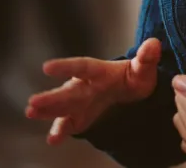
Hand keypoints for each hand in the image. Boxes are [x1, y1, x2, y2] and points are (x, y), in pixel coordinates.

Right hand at [26, 38, 161, 144]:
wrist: (129, 89)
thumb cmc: (134, 76)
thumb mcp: (144, 68)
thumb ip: (147, 58)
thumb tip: (154, 44)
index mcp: (98, 71)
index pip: (81, 66)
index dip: (65, 67)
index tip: (47, 67)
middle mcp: (85, 85)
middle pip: (67, 91)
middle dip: (50, 97)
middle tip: (32, 102)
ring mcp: (82, 101)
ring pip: (63, 106)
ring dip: (48, 110)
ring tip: (31, 112)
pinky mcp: (82, 116)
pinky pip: (70, 123)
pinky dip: (61, 131)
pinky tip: (52, 140)